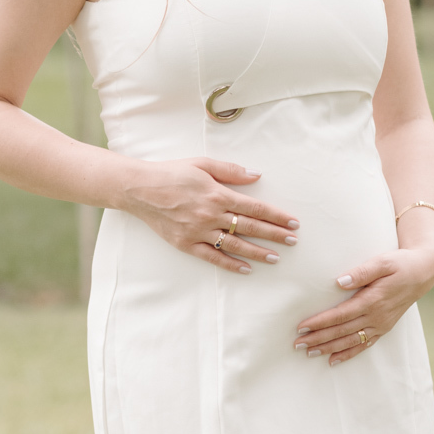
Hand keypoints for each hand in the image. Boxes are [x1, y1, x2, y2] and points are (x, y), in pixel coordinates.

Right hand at [119, 156, 299, 273]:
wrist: (140, 189)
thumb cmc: (173, 173)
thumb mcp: (202, 164)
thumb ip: (230, 171)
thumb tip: (256, 176)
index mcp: (217, 194)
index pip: (254, 208)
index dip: (276, 216)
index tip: (292, 222)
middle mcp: (211, 215)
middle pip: (249, 227)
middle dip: (274, 234)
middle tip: (293, 240)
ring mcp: (198, 232)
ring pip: (235, 245)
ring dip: (257, 252)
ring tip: (276, 258)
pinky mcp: (186, 244)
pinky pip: (212, 257)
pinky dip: (230, 264)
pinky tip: (245, 269)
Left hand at [294, 247, 433, 363]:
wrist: (422, 273)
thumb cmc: (400, 263)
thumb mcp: (382, 261)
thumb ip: (361, 272)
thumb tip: (339, 282)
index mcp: (372, 300)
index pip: (340, 314)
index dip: (320, 322)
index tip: (302, 326)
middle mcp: (376, 317)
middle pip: (341, 331)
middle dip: (318, 339)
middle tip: (297, 344)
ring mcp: (380, 325)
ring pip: (350, 341)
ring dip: (329, 348)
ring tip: (309, 353)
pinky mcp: (384, 328)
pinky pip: (364, 345)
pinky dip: (348, 354)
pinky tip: (333, 360)